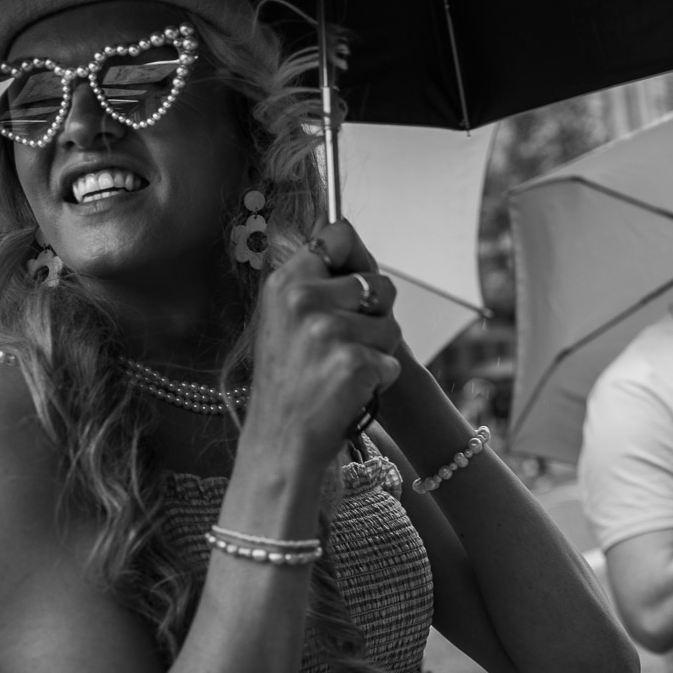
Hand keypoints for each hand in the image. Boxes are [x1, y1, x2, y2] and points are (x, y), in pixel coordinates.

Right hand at [246, 221, 402, 470]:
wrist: (280, 440)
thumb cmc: (288, 382)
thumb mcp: (282, 319)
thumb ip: (312, 280)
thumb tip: (343, 231)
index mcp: (286, 282)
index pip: (338, 235)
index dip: (356, 256)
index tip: (353, 277)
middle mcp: (304, 299)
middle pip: (380, 284)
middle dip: (375, 316)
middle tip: (343, 345)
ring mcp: (330, 331)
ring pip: (391, 326)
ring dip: (377, 351)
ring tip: (341, 370)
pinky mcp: (354, 362)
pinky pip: (392, 361)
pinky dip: (379, 380)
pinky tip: (348, 391)